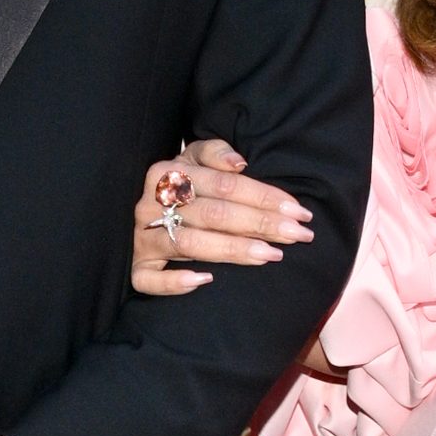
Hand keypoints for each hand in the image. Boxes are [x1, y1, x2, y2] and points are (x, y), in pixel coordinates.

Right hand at [132, 140, 312, 295]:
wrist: (140, 210)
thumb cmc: (181, 185)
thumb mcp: (193, 159)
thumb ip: (215, 153)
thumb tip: (239, 163)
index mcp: (167, 172)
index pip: (225, 185)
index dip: (264, 197)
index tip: (299, 211)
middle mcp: (151, 204)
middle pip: (214, 214)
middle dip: (260, 224)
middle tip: (298, 235)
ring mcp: (143, 237)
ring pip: (189, 245)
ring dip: (233, 250)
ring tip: (271, 255)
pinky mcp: (137, 267)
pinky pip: (149, 280)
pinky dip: (175, 283)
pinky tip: (206, 280)